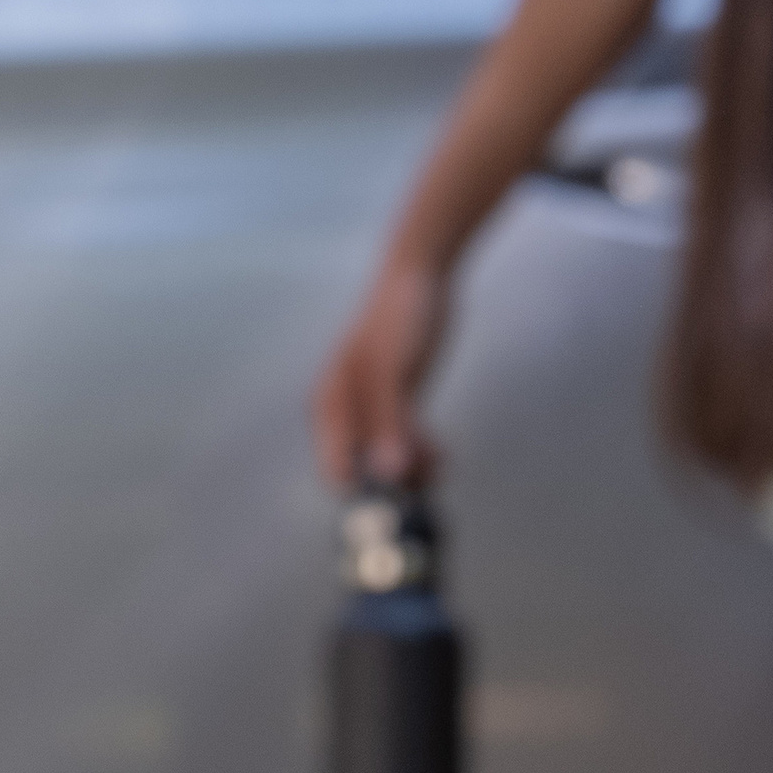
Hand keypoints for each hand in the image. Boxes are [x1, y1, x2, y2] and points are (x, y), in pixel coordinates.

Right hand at [311, 242, 454, 493]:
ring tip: (440, 460)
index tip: (399, 497)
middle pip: (365, 470)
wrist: (422, 274)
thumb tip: (388, 474)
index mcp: (330, 405)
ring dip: (413, 469)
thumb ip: (388, 422)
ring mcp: (372, 410)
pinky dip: (422, 454)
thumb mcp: (392, 370)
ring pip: (389, 461)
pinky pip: (405, 444)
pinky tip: (443, 452)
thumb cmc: (398, 315)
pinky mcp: (396, 405)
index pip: (336, 469)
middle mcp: (346, 413)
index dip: (365, 491)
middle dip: (395, 480)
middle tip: (428, 473)